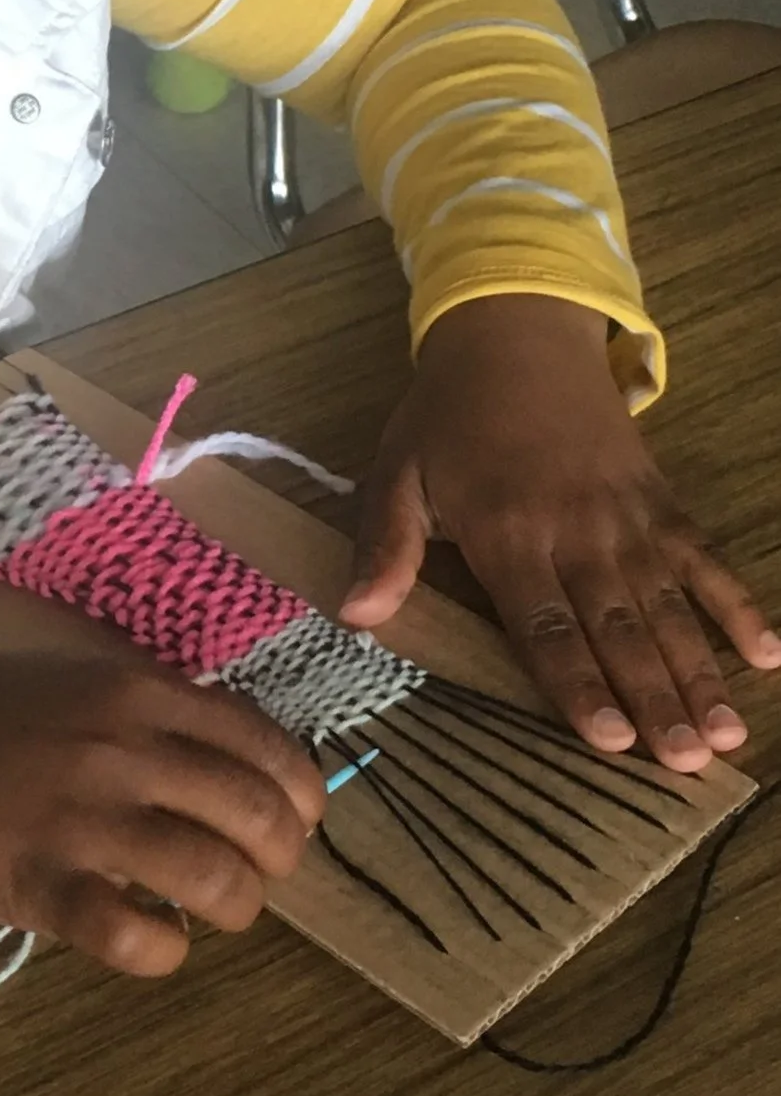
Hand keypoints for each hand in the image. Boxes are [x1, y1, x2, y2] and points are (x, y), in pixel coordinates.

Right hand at [0, 655, 323, 974]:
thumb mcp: (72, 678)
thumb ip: (149, 707)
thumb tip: (234, 752)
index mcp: (135, 690)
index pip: (266, 745)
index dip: (300, 796)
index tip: (292, 823)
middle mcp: (123, 748)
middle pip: (259, 816)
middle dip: (277, 859)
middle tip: (252, 875)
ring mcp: (84, 819)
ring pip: (218, 880)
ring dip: (233, 908)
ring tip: (203, 911)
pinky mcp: (44, 887)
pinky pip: (139, 938)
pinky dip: (164, 949)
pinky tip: (150, 937)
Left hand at [340, 293, 780, 771]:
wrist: (515, 333)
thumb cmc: (448, 417)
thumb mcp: (397, 473)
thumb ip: (385, 546)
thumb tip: (356, 615)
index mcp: (506, 533)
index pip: (543, 624)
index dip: (578, 683)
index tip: (611, 740)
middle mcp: (575, 531)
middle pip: (616, 626)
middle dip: (653, 697)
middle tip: (687, 762)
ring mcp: (626, 516)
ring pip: (666, 604)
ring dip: (698, 670)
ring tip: (725, 735)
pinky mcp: (660, 499)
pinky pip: (703, 556)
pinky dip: (738, 602)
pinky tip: (770, 652)